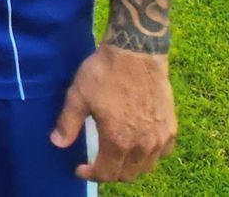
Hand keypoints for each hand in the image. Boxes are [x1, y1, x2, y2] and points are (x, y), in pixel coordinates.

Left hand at [50, 44, 175, 182]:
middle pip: (127, 174)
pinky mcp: (171, 126)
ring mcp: (160, 136)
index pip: (106, 173)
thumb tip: (57, 143)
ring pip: (146, 166)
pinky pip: (163, 152)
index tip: (80, 168)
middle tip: (96, 163)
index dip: (90, 175)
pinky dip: (150, 155)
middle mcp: (142, 144)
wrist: (136, 53)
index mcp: (118, 140)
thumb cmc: (104, 73)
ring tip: (115, 156)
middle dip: (109, 173)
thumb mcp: (78, 96)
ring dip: (129, 167)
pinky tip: (139, 145)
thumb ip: (68, 123)